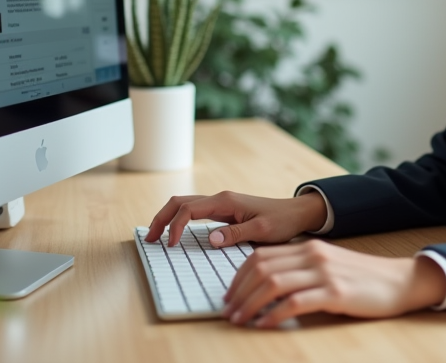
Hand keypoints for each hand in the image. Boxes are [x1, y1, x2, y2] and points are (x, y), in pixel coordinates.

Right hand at [144, 190, 326, 246]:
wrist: (296, 213)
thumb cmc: (282, 221)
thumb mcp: (262, 231)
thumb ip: (236, 234)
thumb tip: (210, 240)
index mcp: (226, 201)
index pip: (189, 210)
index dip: (175, 226)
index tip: (170, 245)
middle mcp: (220, 198)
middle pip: (180, 202)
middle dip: (161, 218)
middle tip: (149, 239)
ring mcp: (221, 203)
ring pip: (185, 204)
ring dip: (168, 217)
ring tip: (156, 236)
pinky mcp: (223, 211)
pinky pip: (194, 212)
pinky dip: (179, 219)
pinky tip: (175, 232)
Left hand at [221, 240, 445, 327]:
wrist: (399, 282)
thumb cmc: (361, 279)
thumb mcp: (327, 266)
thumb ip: (300, 269)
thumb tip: (266, 286)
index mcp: (308, 247)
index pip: (260, 256)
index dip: (238, 277)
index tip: (229, 295)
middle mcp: (313, 255)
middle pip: (262, 268)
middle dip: (238, 292)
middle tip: (228, 311)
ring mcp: (324, 273)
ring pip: (273, 284)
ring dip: (250, 304)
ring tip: (239, 320)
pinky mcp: (335, 293)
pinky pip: (295, 303)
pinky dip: (274, 315)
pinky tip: (265, 324)